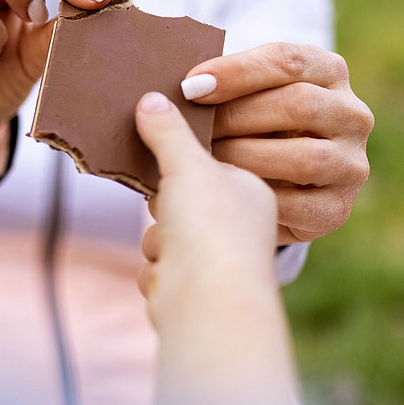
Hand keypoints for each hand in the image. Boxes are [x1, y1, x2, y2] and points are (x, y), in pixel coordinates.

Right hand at [135, 92, 278, 321]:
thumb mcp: (187, 166)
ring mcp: (218, 260)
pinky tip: (169, 273)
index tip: (172, 170)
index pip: (209, 164)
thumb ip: (168, 132)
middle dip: (167, 210)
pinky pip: (161, 266)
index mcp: (252, 192)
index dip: (182, 165)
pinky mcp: (194, 289)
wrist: (208, 304)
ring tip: (172, 246)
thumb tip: (151, 100)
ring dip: (161, 241)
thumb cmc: (211, 227)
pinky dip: (159, 270)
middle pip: (181, 202)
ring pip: (166, 235)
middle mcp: (241, 227)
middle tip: (170, 208)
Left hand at [180, 43, 373, 244]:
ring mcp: (351, 163)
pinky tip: (219, 194)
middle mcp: (351, 114)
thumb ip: (216, 87)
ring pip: (302, 157)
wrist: (272, 185)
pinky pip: (297, 204)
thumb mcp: (241, 97)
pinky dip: (254, 199)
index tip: (190, 86)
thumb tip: (158, 98)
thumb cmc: (245, 127)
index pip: (286, 60)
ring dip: (243, 158)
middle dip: (235, 116)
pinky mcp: (337, 208)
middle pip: (298, 105)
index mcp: (328, 71)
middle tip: (188, 128)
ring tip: (198, 161)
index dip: (236, 72)